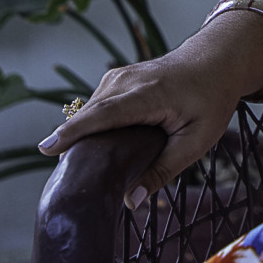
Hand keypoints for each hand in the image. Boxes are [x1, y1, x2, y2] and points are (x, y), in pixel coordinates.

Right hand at [37, 20, 262, 207]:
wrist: (216, 61)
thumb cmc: (210, 101)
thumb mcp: (197, 141)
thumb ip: (164, 170)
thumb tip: (131, 201)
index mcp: (150, 94)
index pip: (105, 114)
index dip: (75, 131)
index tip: (46, 148)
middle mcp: (128, 80)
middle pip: (90, 114)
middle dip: (71, 141)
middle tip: (63, 176)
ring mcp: (120, 76)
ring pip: (90, 109)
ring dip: (79, 134)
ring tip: (75, 166)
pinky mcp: (116, 79)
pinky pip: (95, 105)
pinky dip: (89, 124)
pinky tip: (89, 147)